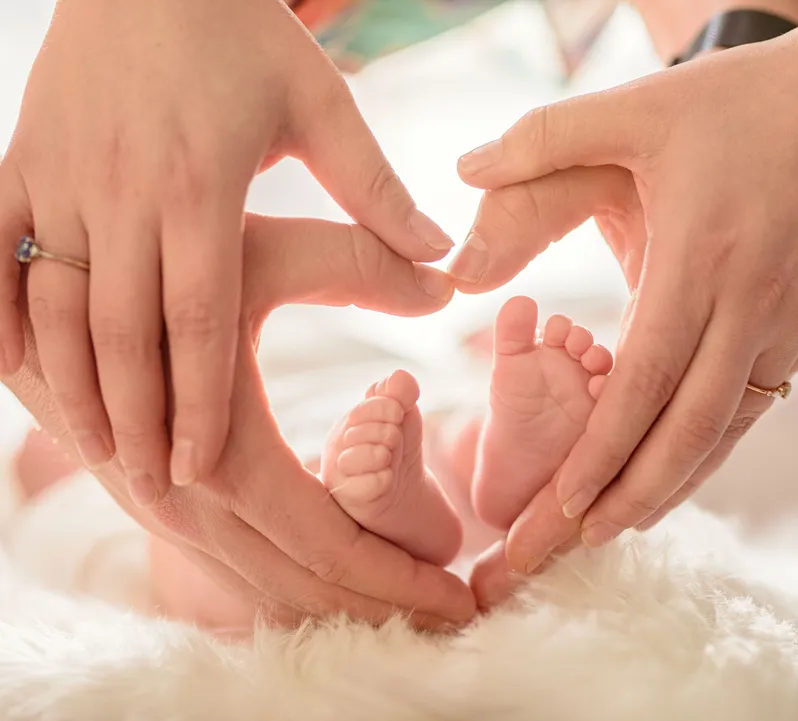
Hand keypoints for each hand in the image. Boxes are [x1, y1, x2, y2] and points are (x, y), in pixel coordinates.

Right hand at [0, 0, 452, 506]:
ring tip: (96, 450)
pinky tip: (8, 370)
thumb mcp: (321, 104)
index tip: (203, 470)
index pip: (199, 318)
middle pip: (123, 330)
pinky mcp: (20, 162)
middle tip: (153, 487)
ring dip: (70, 383)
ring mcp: (60, 178)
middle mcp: (122, 192)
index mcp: (200, 187)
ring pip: (54, 302)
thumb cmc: (242, 35)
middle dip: (137, 416)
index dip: (198, 400)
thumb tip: (445, 259)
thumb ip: (377, 189)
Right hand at [3, 215, 474, 628]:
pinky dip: (286, 581)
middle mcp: (188, 495)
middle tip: (454, 618)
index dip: (399, 577)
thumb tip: (448, 283)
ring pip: (258, 583)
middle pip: (297, 584)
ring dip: (334, 603)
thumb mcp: (263, 250)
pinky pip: (228, 561)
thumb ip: (356, 263)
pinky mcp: (150, 495)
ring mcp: (162, 504)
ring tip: (409, 611)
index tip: (463, 598)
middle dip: (379, 608)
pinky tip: (329, 585)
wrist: (43, 270)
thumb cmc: (160, 249)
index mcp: (227, 448)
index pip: (329, 544)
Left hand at [451, 41, 797, 566]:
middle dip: (628, 500)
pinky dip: (716, 443)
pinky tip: (682, 463)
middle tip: (572, 548)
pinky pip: (760, 402)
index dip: (599, 454)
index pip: (643, 383)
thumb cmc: (747, 100)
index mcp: (702, 257)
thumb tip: (460, 168)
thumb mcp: (641, 105)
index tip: (558, 510)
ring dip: (675, 484)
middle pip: (688, 431)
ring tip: (623, 525)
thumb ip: (543, 135)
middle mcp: (754, 304)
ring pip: (730, 429)